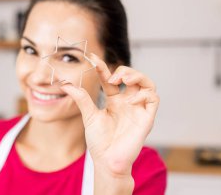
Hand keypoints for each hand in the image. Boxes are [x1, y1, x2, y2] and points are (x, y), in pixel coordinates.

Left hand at [60, 54, 158, 176]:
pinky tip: (131, 100)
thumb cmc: (99, 142)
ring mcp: (138, 109)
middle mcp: (127, 102)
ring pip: (147, 84)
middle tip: (112, 76)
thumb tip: (66, 84)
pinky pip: (153, 99)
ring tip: (124, 80)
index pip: (111, 79)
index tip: (92, 58)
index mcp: (114, 101)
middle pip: (134, 77)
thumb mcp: (89, 116)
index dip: (103, 67)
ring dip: (138, 76)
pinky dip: (144, 94)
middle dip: (125, 70)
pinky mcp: (146, 118)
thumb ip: (81, 99)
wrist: (107, 162)